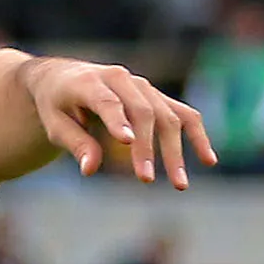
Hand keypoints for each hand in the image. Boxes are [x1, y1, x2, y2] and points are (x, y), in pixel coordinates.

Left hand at [23, 57, 214, 185]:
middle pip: (142, 112)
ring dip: (175, 151)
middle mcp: (122, 79)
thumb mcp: (55, 124)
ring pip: (167, 116)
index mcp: (91, 82)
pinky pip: (183, 114)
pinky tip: (209, 161)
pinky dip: (197, 135)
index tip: (125, 142)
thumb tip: (90, 169)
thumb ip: (74, 143)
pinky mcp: (156, 97)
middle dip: (146, 148)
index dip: (117, 120)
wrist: (65, 78)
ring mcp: (143, 87)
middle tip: (145, 180)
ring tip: (179, 185)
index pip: (107, 101)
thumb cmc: (56, 105)